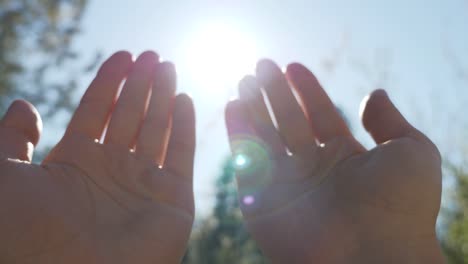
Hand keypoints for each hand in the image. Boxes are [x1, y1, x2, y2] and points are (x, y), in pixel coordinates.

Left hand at [0, 51, 194, 263]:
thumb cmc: (24, 233)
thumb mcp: (2, 175)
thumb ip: (12, 137)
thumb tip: (25, 104)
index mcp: (76, 161)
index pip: (97, 110)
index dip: (110, 81)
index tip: (123, 55)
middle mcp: (112, 170)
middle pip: (131, 116)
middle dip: (141, 84)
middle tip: (153, 55)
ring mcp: (144, 185)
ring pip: (157, 130)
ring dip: (163, 97)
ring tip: (168, 66)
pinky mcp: (173, 201)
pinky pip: (182, 156)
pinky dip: (185, 127)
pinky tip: (185, 99)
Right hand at [225, 60, 444, 262]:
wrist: (372, 256)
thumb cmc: (400, 207)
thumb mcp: (410, 151)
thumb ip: (388, 121)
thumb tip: (373, 93)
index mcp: (344, 159)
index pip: (320, 116)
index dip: (306, 90)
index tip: (293, 66)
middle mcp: (313, 170)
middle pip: (288, 123)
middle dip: (274, 94)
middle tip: (262, 65)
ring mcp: (287, 184)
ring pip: (264, 138)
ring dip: (252, 109)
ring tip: (245, 80)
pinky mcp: (261, 201)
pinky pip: (246, 162)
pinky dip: (237, 134)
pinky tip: (233, 106)